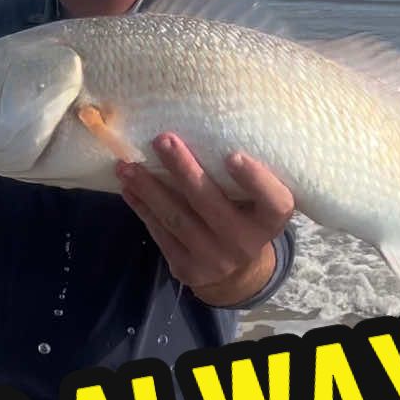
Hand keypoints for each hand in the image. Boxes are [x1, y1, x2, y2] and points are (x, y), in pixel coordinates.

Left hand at [117, 133, 294, 306]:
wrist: (237, 271)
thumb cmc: (245, 216)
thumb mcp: (257, 201)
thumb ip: (242, 178)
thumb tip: (198, 128)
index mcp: (270, 221)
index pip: (273, 201)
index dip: (254, 180)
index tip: (233, 156)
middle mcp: (246, 243)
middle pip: (210, 203)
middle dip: (183, 169)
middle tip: (162, 140)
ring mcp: (216, 260)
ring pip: (177, 219)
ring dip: (149, 189)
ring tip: (127, 165)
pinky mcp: (189, 269)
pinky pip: (162, 234)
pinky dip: (143, 208)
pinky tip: (129, 188)